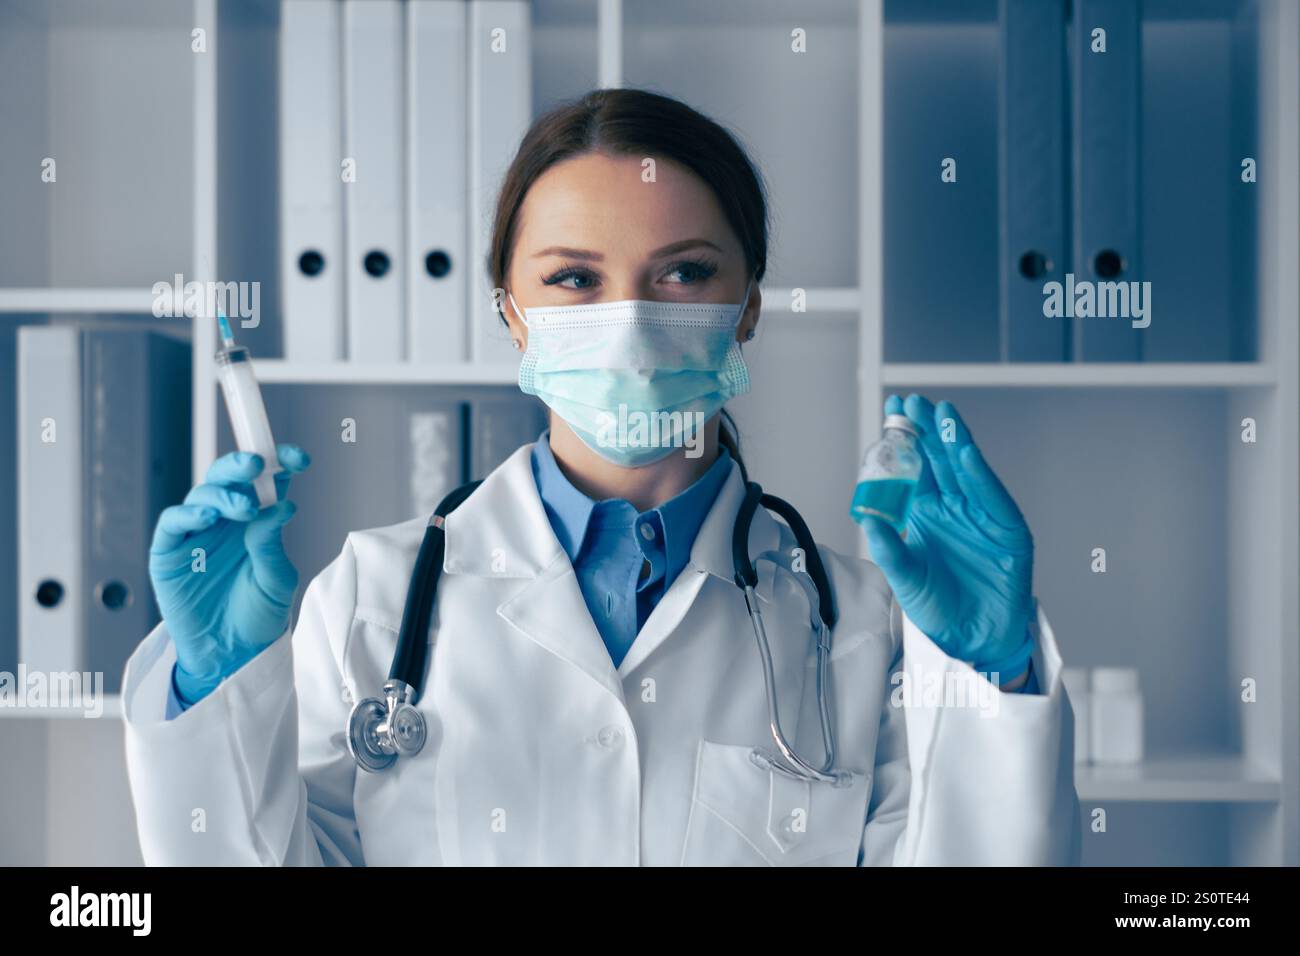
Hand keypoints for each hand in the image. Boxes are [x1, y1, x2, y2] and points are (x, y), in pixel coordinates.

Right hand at [148, 445, 310, 702]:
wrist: (231, 654)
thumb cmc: (258, 615)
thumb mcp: (276, 579)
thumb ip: (272, 543)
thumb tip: (280, 505)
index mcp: (256, 520)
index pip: (267, 481)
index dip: (279, 463)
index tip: (299, 459)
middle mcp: (225, 520)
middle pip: (229, 479)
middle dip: (242, 466)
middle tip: (257, 465)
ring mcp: (196, 533)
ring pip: (202, 494)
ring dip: (222, 493)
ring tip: (243, 507)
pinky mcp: (168, 552)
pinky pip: (172, 523)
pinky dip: (188, 513)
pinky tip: (206, 515)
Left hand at [861, 395, 1033, 676]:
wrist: (974, 641)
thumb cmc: (938, 608)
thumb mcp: (904, 577)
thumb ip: (889, 547)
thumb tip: (866, 516)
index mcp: (926, 513)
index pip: (914, 468)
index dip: (903, 440)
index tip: (891, 412)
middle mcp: (954, 508)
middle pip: (940, 461)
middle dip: (926, 431)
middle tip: (912, 403)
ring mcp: (982, 516)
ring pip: (967, 472)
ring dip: (954, 443)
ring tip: (941, 416)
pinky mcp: (1008, 531)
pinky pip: (992, 498)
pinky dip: (980, 476)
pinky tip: (966, 454)